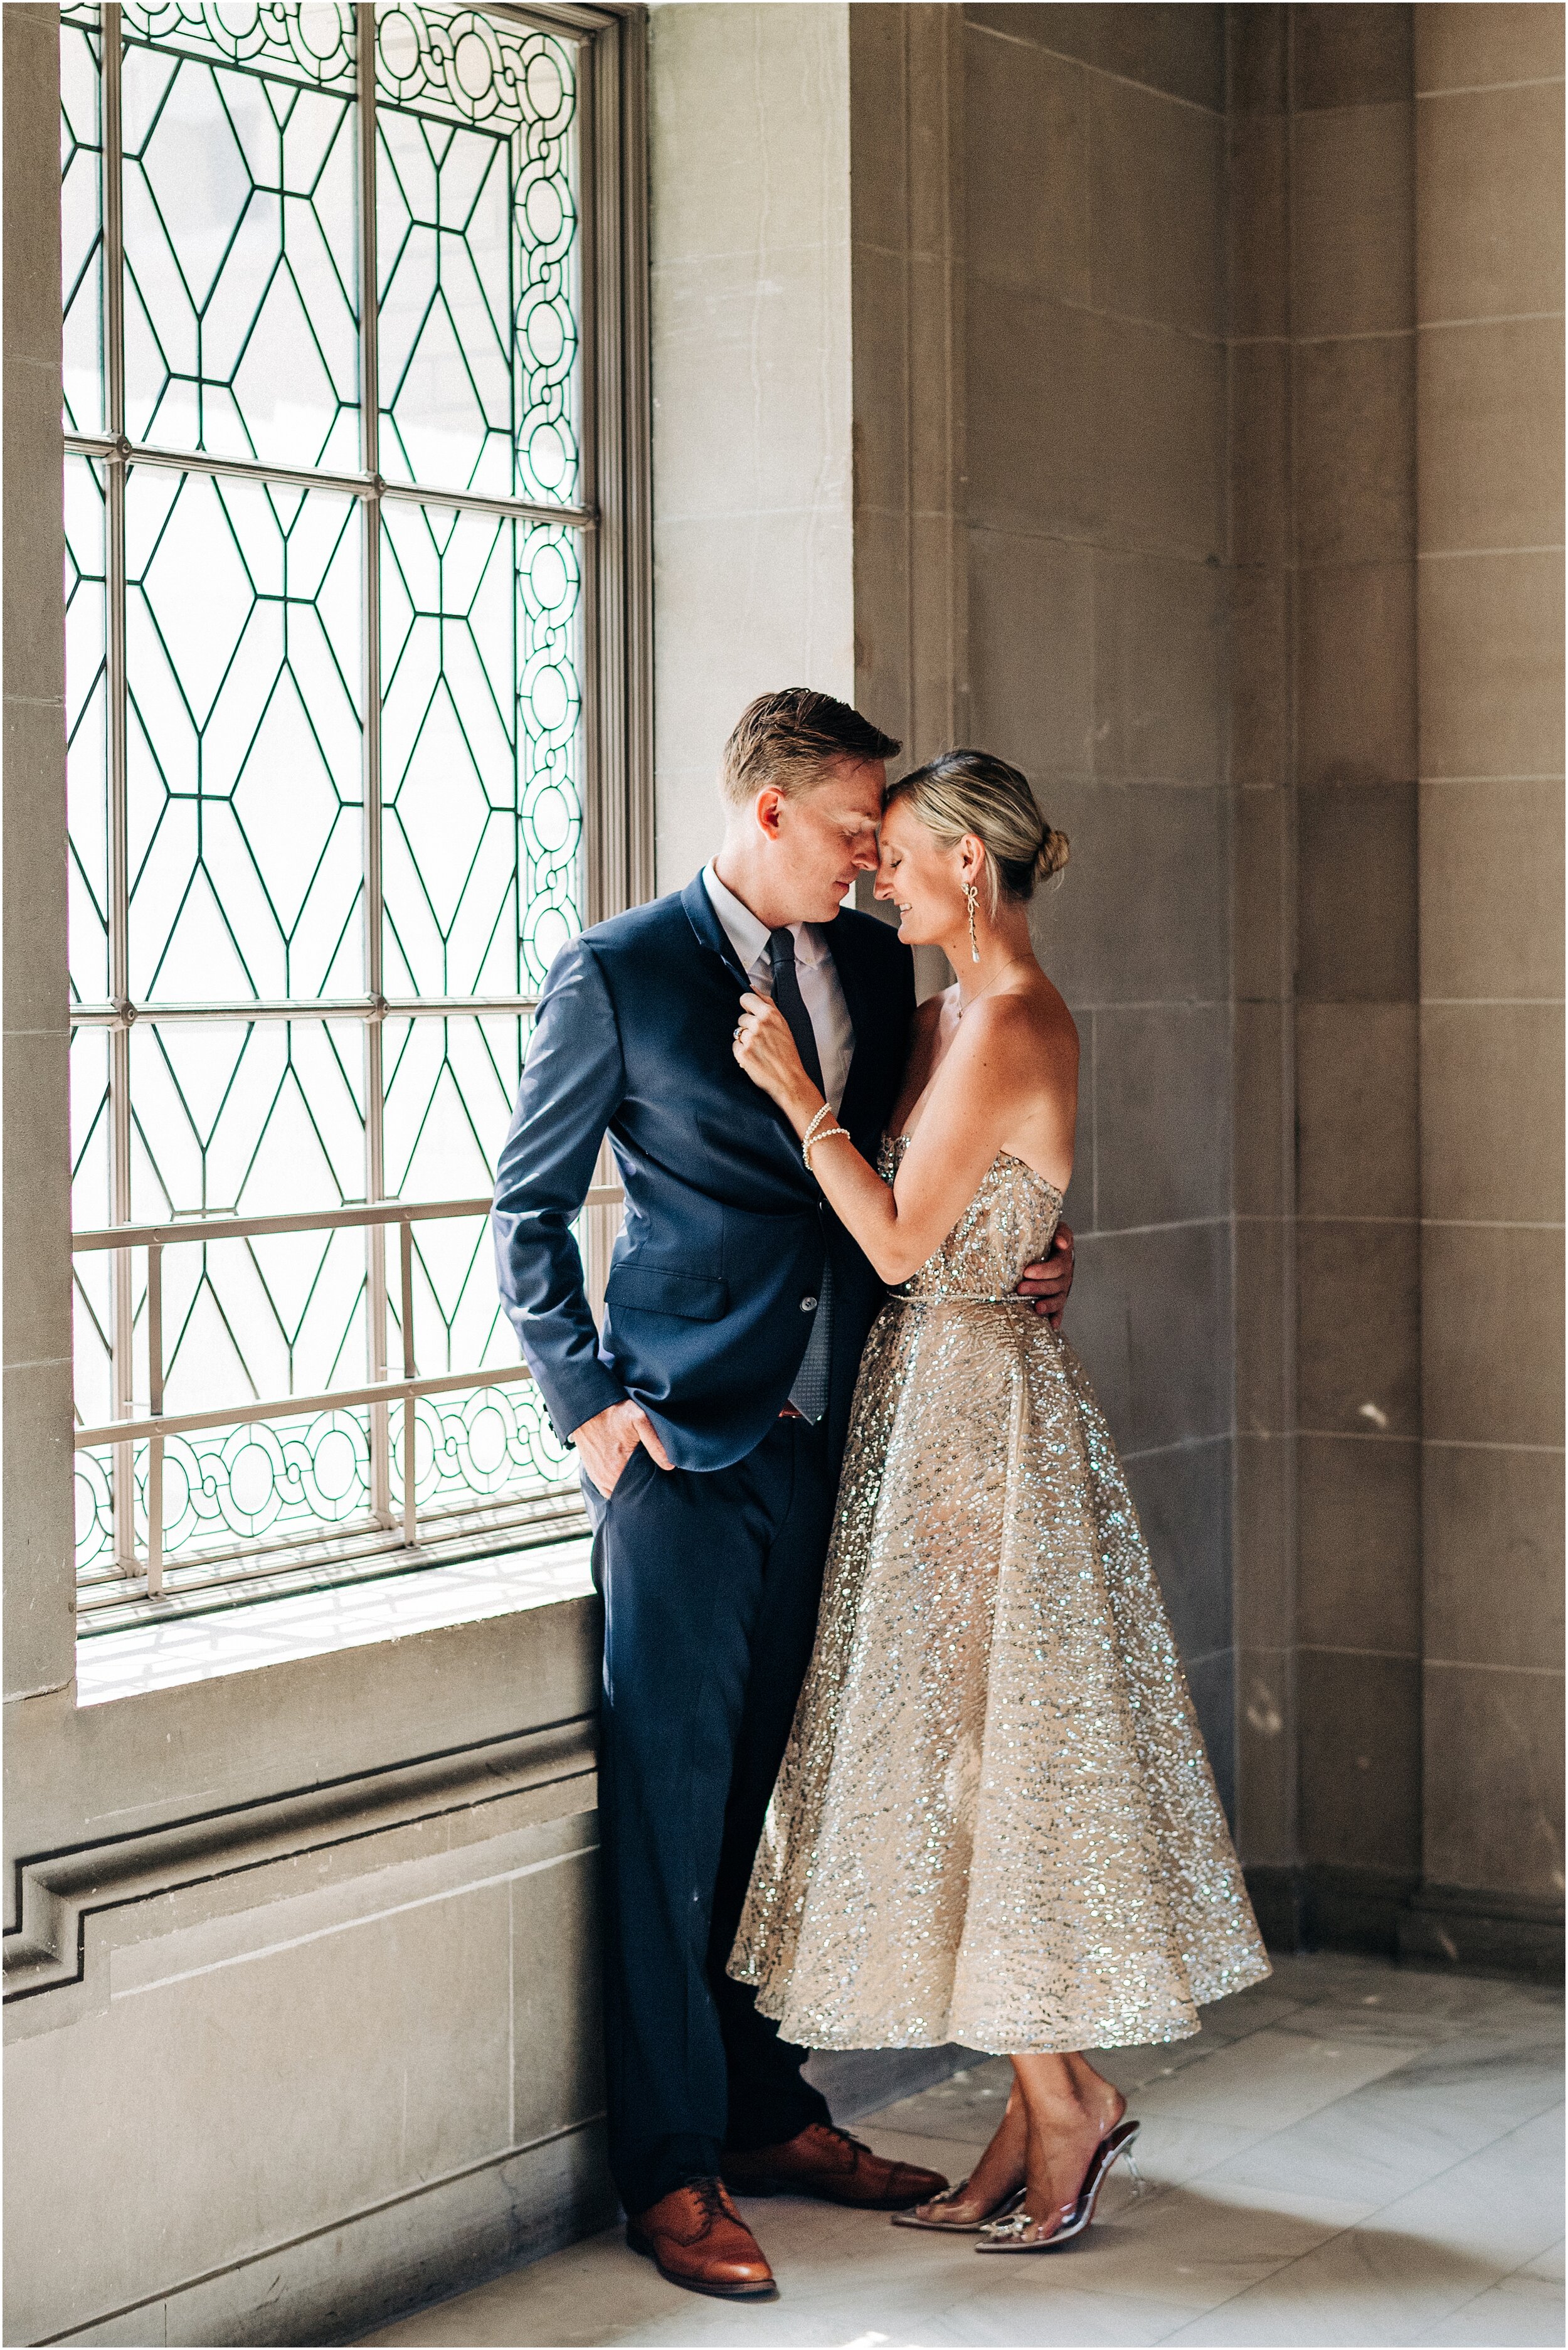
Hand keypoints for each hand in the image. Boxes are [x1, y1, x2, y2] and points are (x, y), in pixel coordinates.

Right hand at [572, 1398, 673, 1498]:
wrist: (588, 1407)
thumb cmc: (614, 1411)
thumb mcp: (639, 1419)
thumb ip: (655, 1443)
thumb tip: (669, 1465)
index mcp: (619, 1468)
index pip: (642, 1488)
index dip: (652, 1484)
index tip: (659, 1477)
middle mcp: (607, 1478)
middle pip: (630, 1492)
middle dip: (641, 1487)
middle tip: (651, 1475)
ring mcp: (598, 1477)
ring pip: (618, 1492)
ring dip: (629, 1487)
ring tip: (639, 1477)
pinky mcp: (592, 1473)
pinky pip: (606, 1490)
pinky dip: (617, 1487)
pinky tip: (626, 1478)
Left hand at [732, 990, 816, 1119]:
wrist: (790, 1079)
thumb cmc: (788, 1052)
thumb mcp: (783, 1023)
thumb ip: (767, 1003)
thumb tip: (751, 987)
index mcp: (770, 1015)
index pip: (745, 998)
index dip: (747, 1007)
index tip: (751, 1014)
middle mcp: (759, 1025)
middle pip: (740, 1018)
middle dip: (748, 1028)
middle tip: (762, 1040)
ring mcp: (750, 1039)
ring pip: (737, 1033)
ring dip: (745, 1041)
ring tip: (759, 1050)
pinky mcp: (742, 1054)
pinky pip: (735, 1047)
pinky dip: (742, 1053)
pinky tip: (754, 1058)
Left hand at [1015, 1221, 1073, 1328]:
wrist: (1049, 1244)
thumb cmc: (1047, 1236)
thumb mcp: (1056, 1229)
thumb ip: (1061, 1233)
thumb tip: (1063, 1244)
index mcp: (1063, 1258)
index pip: (1056, 1266)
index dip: (1043, 1271)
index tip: (1026, 1272)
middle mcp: (1065, 1275)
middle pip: (1055, 1285)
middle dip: (1038, 1288)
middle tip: (1020, 1289)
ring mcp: (1062, 1288)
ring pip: (1058, 1299)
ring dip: (1047, 1305)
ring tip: (1036, 1309)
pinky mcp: (1058, 1298)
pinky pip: (1059, 1310)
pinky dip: (1056, 1318)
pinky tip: (1052, 1326)